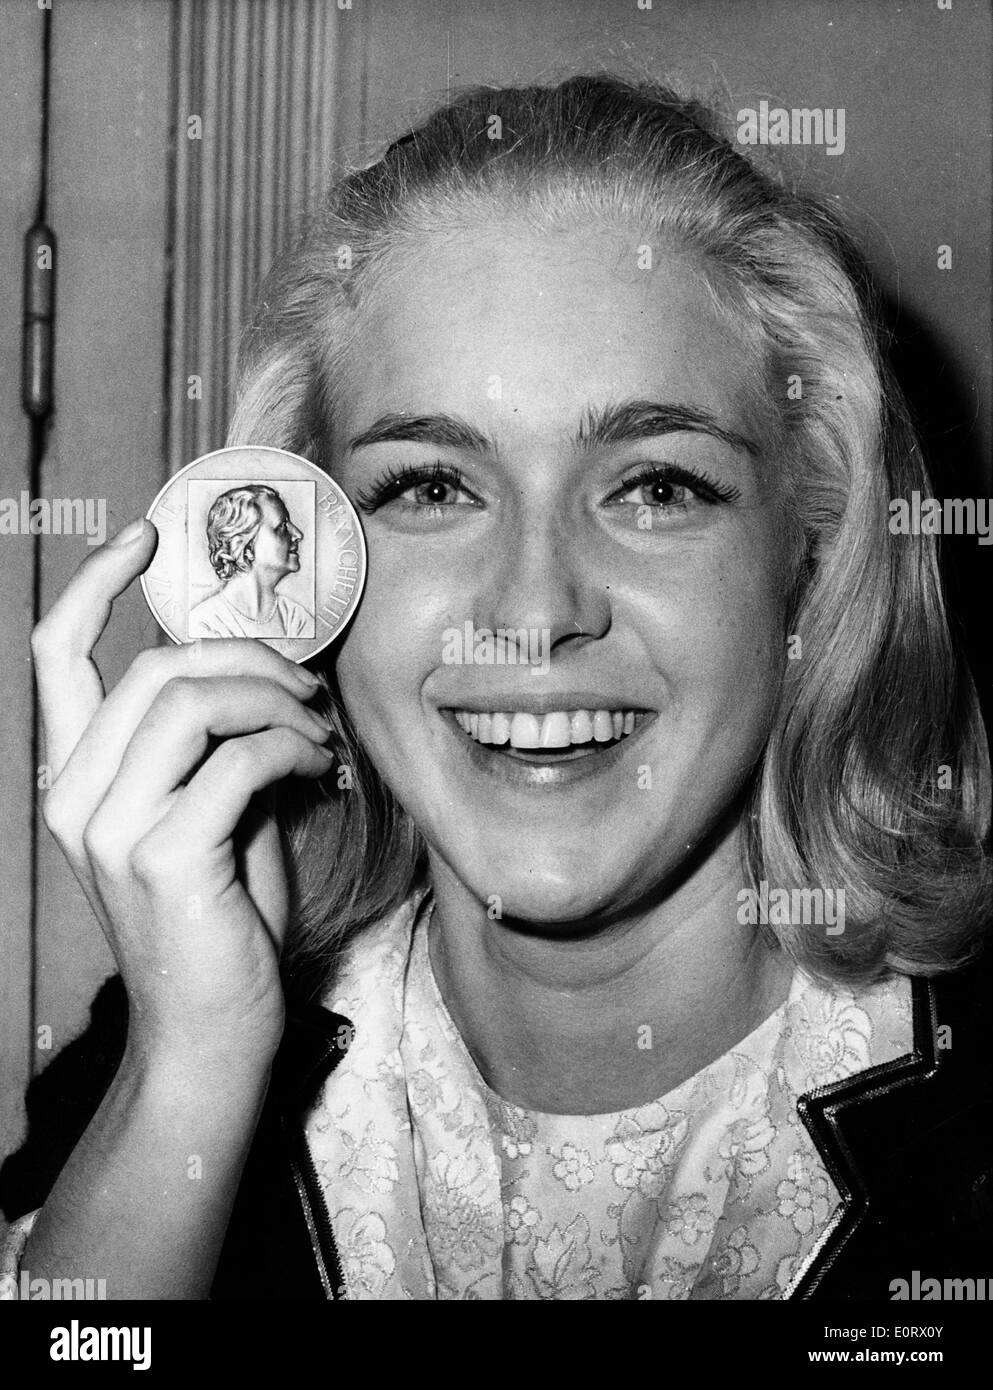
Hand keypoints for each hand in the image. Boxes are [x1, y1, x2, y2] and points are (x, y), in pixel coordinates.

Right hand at [31, 517, 335, 1070]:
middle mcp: (76, 797)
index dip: (95, 582)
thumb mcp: (206, 814)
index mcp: (76, 778)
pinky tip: (321, 770)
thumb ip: (212, 743)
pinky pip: (238, 758)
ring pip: (192, 701)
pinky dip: (293, 747)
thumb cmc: (218, 920)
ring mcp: (111, 829)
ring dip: (277, 702)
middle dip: (249, 659)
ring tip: (319, 733)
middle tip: (308, 689)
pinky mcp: (165, 857)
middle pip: (155, 668)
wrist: (212, 1032)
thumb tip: (266, 672)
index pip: (56, 655)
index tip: (149, 537)